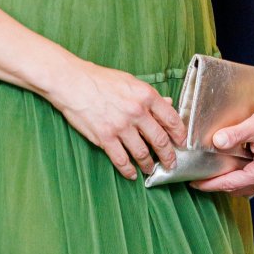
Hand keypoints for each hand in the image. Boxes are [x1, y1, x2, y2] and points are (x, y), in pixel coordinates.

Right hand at [52, 60, 186, 179]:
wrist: (72, 82)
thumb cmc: (99, 79)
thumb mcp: (129, 81)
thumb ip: (149, 96)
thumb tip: (168, 104)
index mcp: (146, 95)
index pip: (171, 119)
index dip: (179, 134)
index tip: (182, 143)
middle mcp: (137, 112)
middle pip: (160, 140)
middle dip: (168, 156)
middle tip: (171, 163)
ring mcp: (121, 126)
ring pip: (142, 153)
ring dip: (148, 165)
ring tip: (150, 169)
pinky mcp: (105, 138)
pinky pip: (121, 160)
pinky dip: (128, 170)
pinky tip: (131, 174)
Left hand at [190, 100, 253, 195]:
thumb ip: (236, 134)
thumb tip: (217, 141)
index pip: (231, 183)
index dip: (211, 184)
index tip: (195, 183)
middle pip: (238, 188)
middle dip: (219, 185)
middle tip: (201, 179)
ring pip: (247, 185)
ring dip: (231, 182)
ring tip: (215, 175)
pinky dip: (241, 177)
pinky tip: (234, 168)